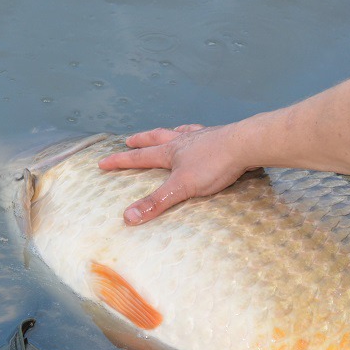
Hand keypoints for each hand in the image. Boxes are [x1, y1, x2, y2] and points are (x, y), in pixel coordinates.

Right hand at [98, 124, 249, 223]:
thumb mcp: (182, 187)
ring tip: (163, 134)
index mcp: (170, 153)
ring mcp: (201, 137)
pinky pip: (201, 133)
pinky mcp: (219, 136)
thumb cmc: (214, 165)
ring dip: (167, 134)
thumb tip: (127, 216)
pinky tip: (198, 133)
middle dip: (140, 141)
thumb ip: (156, 202)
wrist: (246, 144)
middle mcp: (182, 141)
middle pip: (155, 139)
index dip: (120, 161)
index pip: (139, 158)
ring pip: (178, 133)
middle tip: (128, 140)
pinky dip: (194, 133)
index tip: (102, 162)